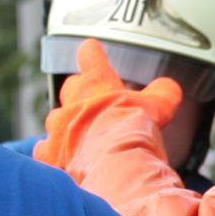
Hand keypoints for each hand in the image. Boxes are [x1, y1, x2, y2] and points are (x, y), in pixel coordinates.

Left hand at [34, 39, 181, 168]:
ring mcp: (57, 127)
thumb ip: (164, 93)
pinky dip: (56, 153)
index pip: (91, 57)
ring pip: (57, 120)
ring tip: (84, 139)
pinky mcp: (49, 153)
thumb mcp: (159, 107)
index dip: (92, 53)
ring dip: (69, 126)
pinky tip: (68, 160)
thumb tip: (169, 86)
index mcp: (97, 84)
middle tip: (96, 104)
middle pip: (71, 89)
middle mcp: (72, 102)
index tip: (91, 49)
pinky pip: (46, 149)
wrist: (113, 166)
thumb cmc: (132, 132)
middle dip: (81, 94)